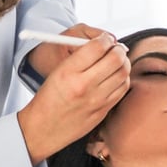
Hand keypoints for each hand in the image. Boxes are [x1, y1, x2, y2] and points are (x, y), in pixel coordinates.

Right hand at [17, 32, 130, 164]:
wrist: (43, 128)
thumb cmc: (49, 98)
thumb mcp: (57, 72)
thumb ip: (79, 57)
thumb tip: (103, 43)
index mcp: (68, 72)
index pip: (97, 46)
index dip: (105, 38)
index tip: (105, 38)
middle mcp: (83, 85)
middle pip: (115, 58)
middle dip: (118, 48)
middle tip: (115, 47)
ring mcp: (96, 100)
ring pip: (123, 73)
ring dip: (123, 62)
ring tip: (117, 61)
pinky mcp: (103, 111)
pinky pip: (122, 89)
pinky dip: (123, 78)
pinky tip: (115, 76)